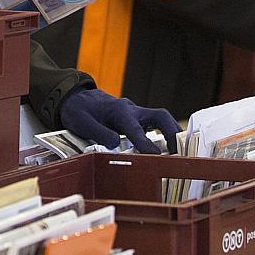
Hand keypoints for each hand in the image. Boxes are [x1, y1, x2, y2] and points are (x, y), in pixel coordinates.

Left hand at [58, 88, 178, 153]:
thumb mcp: (82, 122)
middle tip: (179, 152)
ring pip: (160, 120)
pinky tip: (165, 150)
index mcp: (118, 112)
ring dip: (172, 134)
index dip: (146, 144)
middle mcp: (131, 110)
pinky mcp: (134, 118)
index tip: (155, 157)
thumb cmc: (77, 110)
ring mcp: (134, 113)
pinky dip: (163, 135)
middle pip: (160, 116)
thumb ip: (100, 133)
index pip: (135, 129)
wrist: (75, 97)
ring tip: (179, 154)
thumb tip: (117, 145)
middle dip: (172, 133)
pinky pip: (153, 125)